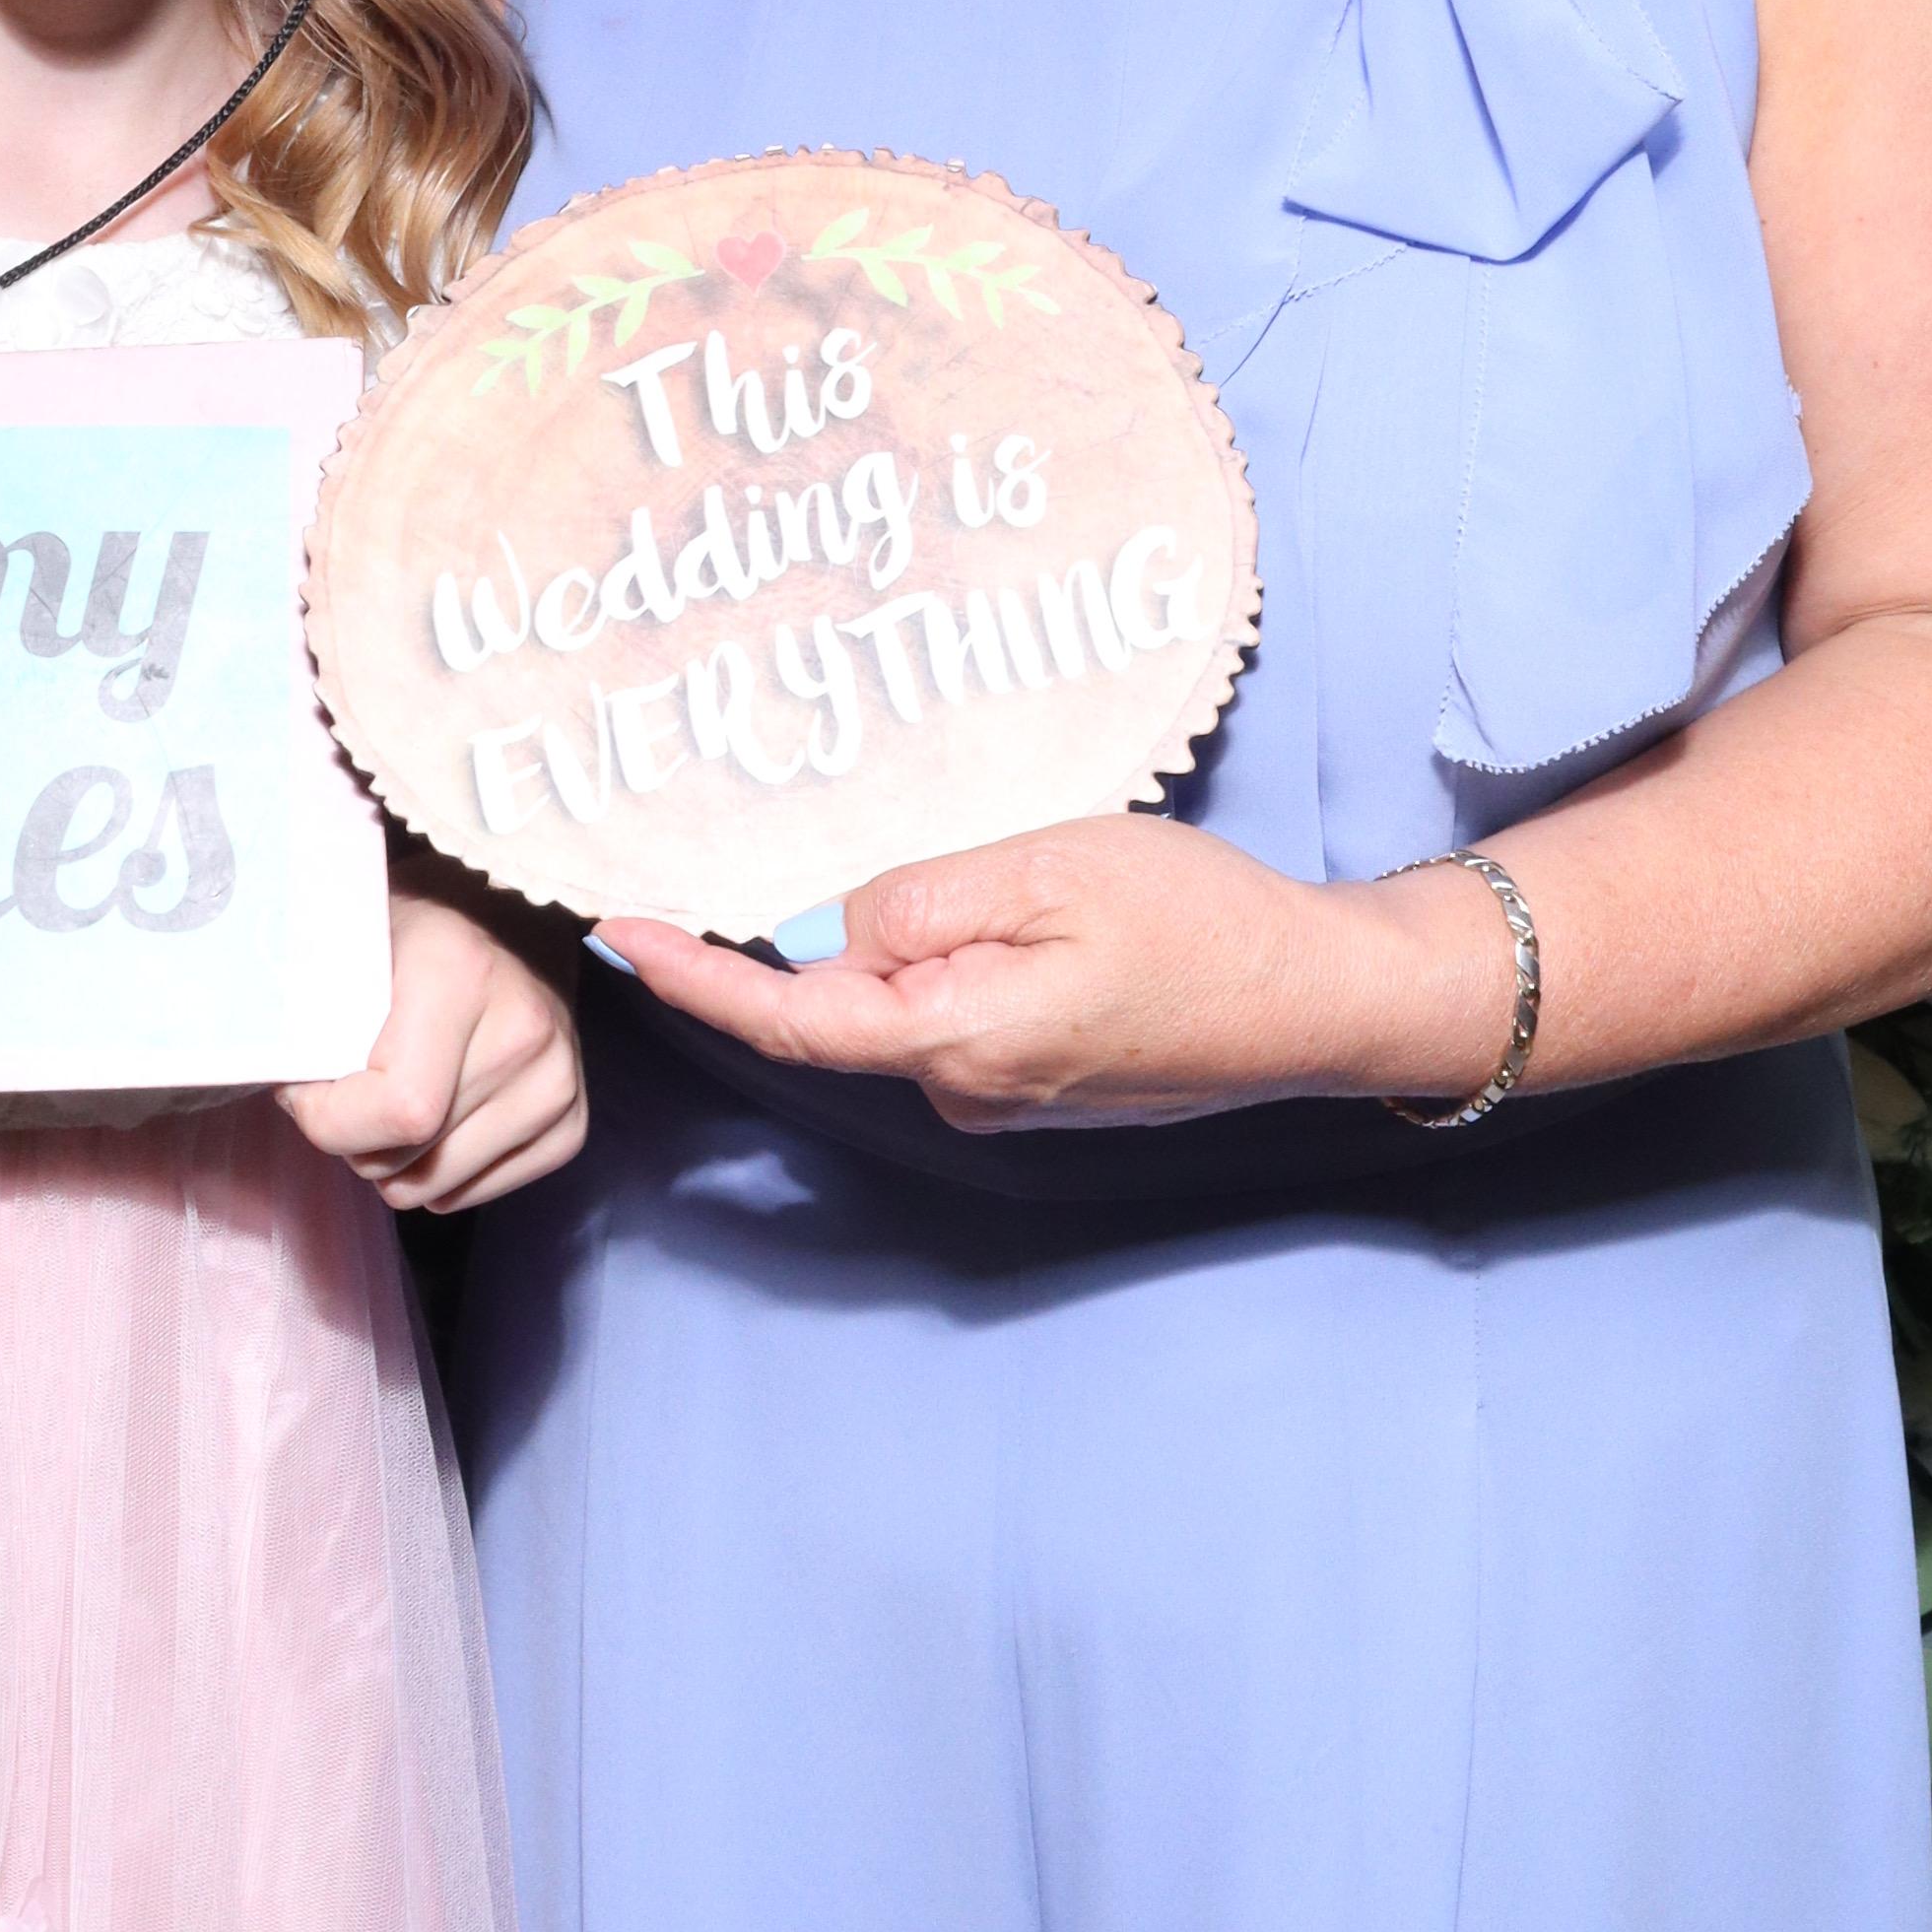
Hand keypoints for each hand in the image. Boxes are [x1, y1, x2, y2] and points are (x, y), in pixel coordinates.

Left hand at [280, 894, 588, 1213]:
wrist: (515, 906)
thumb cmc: (422, 918)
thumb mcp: (357, 932)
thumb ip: (313, 999)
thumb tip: (271, 1075)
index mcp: (462, 976)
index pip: (399, 1110)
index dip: (330, 1119)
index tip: (301, 1089)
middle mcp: (525, 1032)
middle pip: (410, 1158)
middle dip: (354, 1141)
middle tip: (344, 1092)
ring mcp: (558, 1081)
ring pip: (437, 1189)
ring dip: (395, 1162)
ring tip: (390, 1101)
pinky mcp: (573, 1121)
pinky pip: (478, 1194)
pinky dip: (440, 1175)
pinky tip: (435, 1120)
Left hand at [603, 820, 1514, 1132]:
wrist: (1316, 997)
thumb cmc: (1196, 922)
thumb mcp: (1049, 867)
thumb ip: (921, 901)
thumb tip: (830, 932)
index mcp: (956, 1039)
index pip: (791, 1017)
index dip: (695, 977)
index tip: (615, 934)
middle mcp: (965, 1088)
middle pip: (849, 996)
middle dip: (830, 923)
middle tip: (876, 838)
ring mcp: (1004, 1092)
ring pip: (910, 992)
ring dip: (920, 928)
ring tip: (1020, 865)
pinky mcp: (1037, 1077)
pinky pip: (959, 1004)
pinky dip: (961, 950)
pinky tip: (1038, 904)